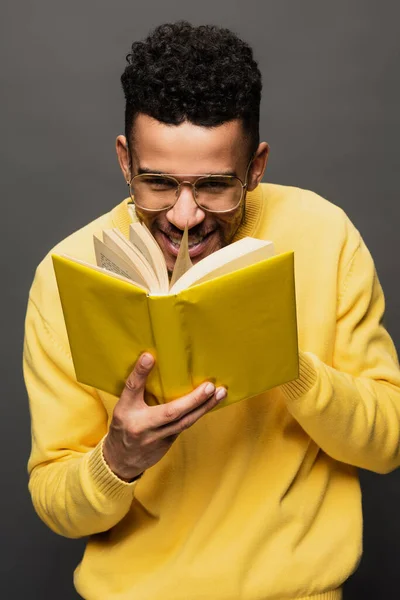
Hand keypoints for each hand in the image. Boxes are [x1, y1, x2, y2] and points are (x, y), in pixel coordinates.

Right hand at [103, 353, 226, 480]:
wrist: (120, 461)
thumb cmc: (123, 426)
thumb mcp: (123, 407)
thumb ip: (137, 390)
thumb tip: (152, 361)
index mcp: (125, 410)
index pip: (132, 389)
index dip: (140, 373)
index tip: (149, 357)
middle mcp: (140, 425)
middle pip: (170, 412)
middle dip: (193, 400)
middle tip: (209, 386)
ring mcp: (155, 438)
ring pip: (184, 422)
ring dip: (204, 408)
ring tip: (220, 393)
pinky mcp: (166, 444)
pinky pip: (185, 426)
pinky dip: (198, 414)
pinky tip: (211, 403)